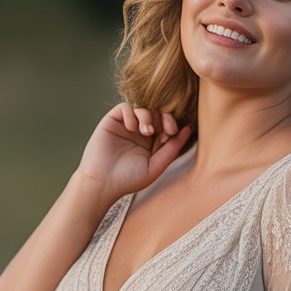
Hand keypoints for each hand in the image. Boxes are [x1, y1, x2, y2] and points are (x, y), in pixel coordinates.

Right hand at [75, 103, 191, 207]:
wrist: (102, 182)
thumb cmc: (128, 179)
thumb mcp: (155, 166)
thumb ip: (172, 148)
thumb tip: (188, 129)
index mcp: (152, 145)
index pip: (166, 126)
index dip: (172, 124)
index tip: (172, 132)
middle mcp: (139, 133)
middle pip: (157, 114)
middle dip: (163, 118)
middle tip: (165, 129)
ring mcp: (126, 127)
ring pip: (143, 109)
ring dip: (148, 116)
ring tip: (145, 132)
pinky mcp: (112, 121)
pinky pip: (126, 107)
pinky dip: (131, 114)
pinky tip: (130, 128)